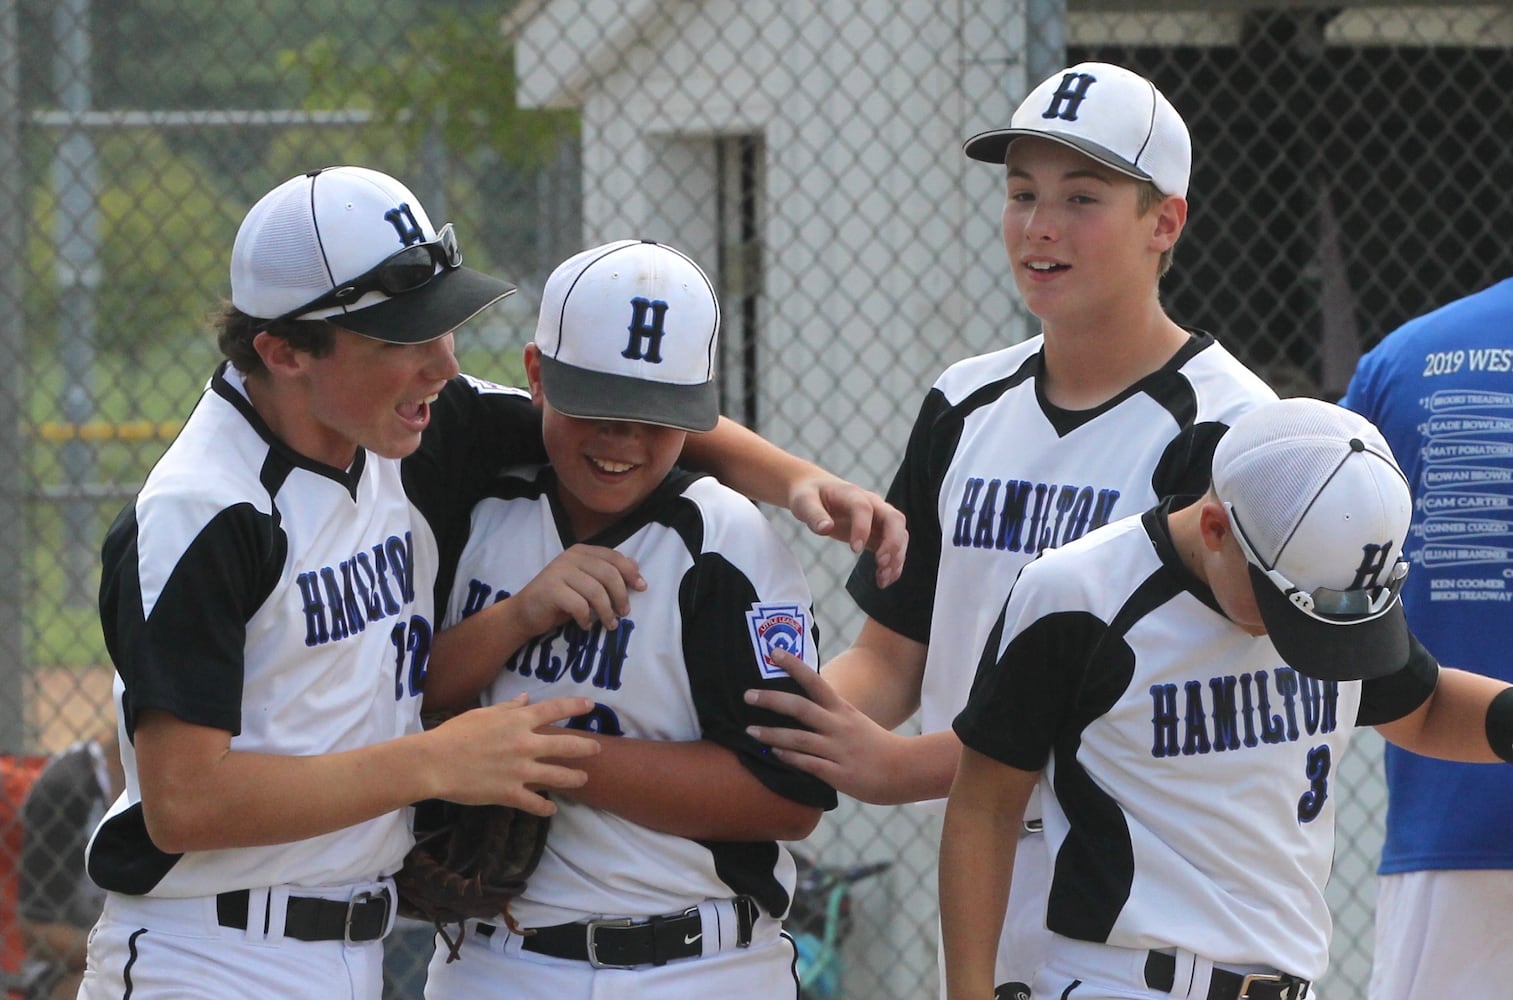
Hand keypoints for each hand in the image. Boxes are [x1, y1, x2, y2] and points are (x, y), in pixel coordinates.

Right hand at [430, 694, 599, 814]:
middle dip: (585, 747)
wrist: (434, 762)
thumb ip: (508, 708)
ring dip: (574, 778)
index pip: (554, 709)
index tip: (590, 705)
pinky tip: (551, 809)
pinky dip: (545, 808)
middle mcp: (524, 744)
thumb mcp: (483, 714)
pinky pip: (535, 803)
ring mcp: (519, 771)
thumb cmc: (455, 734)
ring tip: (583, 779)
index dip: (575, 706)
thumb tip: (526, 699)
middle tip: (597, 748)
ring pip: (558, 776)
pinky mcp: (510, 793)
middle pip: (565, 745)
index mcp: (517, 722)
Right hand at [512, 544, 645, 634]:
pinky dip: (586, 619)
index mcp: (581, 551)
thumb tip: (636, 566)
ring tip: (609, 624)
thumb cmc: (560, 599)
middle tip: (624, 613)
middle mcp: (570, 557)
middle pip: (609, 574)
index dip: (631, 572)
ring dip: (607, 612)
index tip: (641, 588)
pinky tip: (585, 625)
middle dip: (621, 595)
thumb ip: (606, 573)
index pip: (614, 557)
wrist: (525, 612)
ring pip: (596, 591)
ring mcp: (559, 572)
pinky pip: (579, 606)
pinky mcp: (550, 590)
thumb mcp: (586, 583)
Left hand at [743, 649, 910, 803]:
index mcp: (841, 709)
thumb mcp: (852, 721)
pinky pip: (809, 764)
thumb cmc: (874, 745)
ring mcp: (838, 749)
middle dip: (771, 701)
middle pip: (800, 708)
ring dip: (772, 734)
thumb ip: (828, 715)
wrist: (905, 769)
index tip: (773, 651)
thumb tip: (798, 707)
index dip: (794, 665)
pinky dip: (790, 758)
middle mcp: (838, 725)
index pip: (815, 681)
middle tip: (747, 695)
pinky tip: (774, 754)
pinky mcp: (839, 773)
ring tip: (750, 731)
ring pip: (799, 739)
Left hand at [787, 474, 906, 586]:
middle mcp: (872, 504)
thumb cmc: (809, 495)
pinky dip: (893, 563)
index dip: (862, 528)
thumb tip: (825, 528)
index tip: (855, 550)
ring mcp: (878, 518)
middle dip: (892, 542)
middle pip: (894, 519)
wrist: (816, 490)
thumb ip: (814, 515)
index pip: (864, 508)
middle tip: (881, 564)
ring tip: (882, 580)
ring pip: (900, 534)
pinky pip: (893, 546)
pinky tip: (884, 579)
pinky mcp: (877, 532)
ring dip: (896, 557)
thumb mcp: (803, 502)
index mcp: (852, 494)